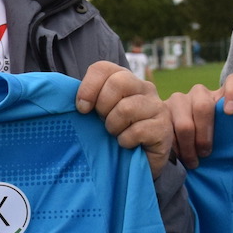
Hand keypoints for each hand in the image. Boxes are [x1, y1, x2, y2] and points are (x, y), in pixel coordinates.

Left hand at [75, 61, 171, 175]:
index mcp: (125, 79)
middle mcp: (144, 87)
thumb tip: (69, 99)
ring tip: (116, 134)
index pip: (102, 68)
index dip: (88, 87)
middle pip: (118, 82)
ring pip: (126, 108)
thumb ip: (88, 101)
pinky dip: (125, 141)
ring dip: (113, 127)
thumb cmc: (114, 135)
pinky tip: (127, 145)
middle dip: (103, 107)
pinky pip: (137, 131)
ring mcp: (157, 106)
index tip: (82, 109)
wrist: (137, 164)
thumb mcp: (98, 114)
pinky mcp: (163, 128)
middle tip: (103, 122)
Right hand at [165, 73, 232, 165]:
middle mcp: (200, 92)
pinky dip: (173, 146)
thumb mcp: (228, 132)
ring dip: (188, 146)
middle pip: (203, 107)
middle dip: (204, 136)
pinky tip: (177, 155)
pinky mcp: (161, 110)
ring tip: (192, 161)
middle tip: (206, 153)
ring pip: (183, 124)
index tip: (231, 113)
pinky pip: (165, 129)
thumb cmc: (213, 139)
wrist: (184, 140)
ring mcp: (179, 99)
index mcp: (221, 94)